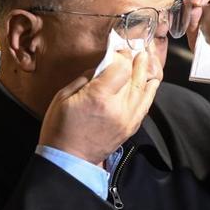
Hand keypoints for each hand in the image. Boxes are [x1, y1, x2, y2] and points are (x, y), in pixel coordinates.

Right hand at [38, 50, 161, 165]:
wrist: (69, 160)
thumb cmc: (60, 128)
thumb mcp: (63, 96)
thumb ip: (86, 77)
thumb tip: (103, 65)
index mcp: (98, 97)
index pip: (122, 66)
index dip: (122, 54)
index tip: (118, 49)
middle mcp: (118, 107)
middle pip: (136, 75)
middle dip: (137, 59)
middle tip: (137, 48)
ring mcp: (128, 118)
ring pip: (145, 88)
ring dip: (146, 71)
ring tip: (145, 59)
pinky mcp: (132, 127)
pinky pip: (146, 103)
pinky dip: (149, 89)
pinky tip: (148, 80)